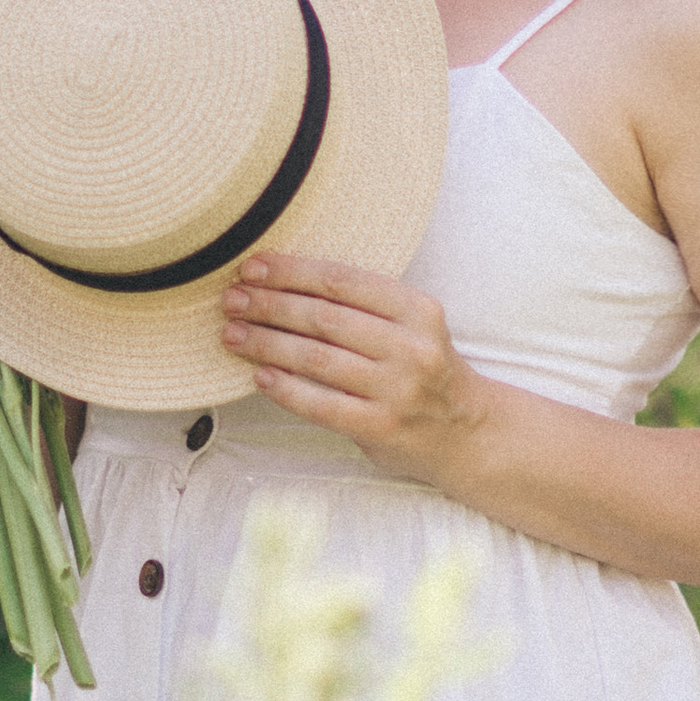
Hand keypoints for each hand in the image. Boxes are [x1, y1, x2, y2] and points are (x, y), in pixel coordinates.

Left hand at [219, 253, 495, 486]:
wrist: (466, 433)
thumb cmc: (425, 372)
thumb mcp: (412, 327)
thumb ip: (365, 307)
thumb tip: (284, 284)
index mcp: (418, 310)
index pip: (343, 282)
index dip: (292, 271)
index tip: (254, 267)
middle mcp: (411, 347)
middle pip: (324, 318)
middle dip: (270, 305)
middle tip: (233, 299)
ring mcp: (396, 390)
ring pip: (316, 359)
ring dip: (267, 343)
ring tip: (233, 333)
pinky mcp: (380, 428)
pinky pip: (321, 404)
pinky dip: (286, 389)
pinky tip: (260, 376)